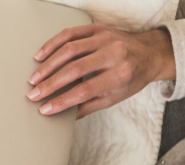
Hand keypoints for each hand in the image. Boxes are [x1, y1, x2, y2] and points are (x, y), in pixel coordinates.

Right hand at [27, 24, 175, 117]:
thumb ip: (88, 106)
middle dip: (50, 84)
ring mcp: (106, 38)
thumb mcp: (114, 97)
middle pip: (74, 70)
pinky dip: (52, 44)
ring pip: (69, 50)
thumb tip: (62, 117)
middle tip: (33, 94)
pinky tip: (40, 56)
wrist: (151, 53)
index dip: (61, 101)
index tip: (44, 109)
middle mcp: (114, 54)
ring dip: (47, 65)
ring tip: (34, 79)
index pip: (84, 90)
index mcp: (120, 75)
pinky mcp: (98, 28)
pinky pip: (70, 33)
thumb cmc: (131, 78)